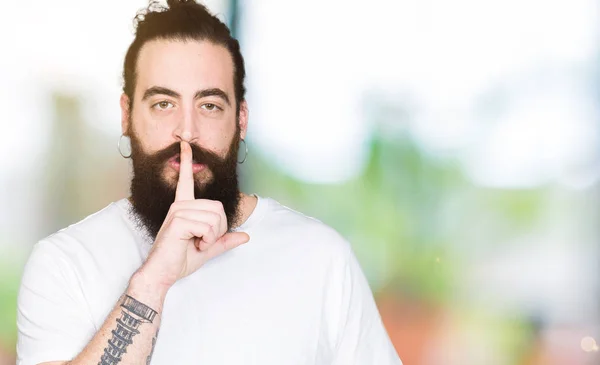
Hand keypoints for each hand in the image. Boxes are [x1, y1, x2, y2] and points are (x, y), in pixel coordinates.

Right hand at [136, 141, 248, 291]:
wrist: (163, 273)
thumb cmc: (180, 260)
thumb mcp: (208, 249)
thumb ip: (225, 240)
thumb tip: (246, 236)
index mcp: (184, 207)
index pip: (186, 181)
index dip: (186, 162)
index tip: (185, 145)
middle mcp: (180, 205)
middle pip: (218, 208)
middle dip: (218, 229)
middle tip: (202, 242)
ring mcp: (178, 211)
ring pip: (215, 217)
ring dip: (212, 236)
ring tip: (196, 244)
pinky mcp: (178, 221)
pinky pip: (208, 226)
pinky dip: (207, 240)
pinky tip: (194, 245)